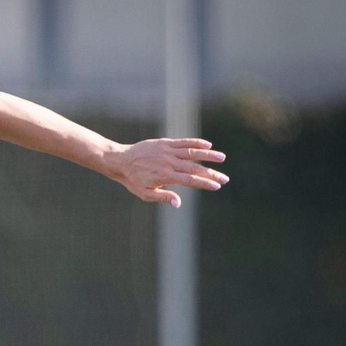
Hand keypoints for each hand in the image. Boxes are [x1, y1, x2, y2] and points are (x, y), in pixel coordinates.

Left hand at [107, 139, 227, 207]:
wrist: (121, 161)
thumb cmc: (133, 180)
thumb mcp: (145, 193)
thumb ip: (163, 197)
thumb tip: (178, 204)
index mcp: (165, 176)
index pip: (190, 180)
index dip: (205, 183)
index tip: (217, 186)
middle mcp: (169, 163)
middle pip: (195, 168)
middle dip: (211, 173)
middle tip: (225, 178)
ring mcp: (168, 151)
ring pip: (192, 153)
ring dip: (208, 155)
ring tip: (222, 158)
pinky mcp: (165, 143)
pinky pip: (183, 142)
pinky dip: (196, 143)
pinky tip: (208, 145)